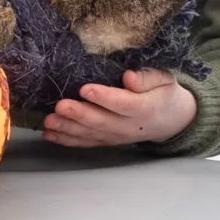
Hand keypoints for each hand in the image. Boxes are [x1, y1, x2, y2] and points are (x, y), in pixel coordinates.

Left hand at [42, 68, 197, 147]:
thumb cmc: (164, 93)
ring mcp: (116, 136)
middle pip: (102, 121)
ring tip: (49, 121)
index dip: (104, 97)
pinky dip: (67, 140)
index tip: (85, 89)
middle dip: (79, 115)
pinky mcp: (107, 141)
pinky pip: (86, 142)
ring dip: (68, 129)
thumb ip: (149, 78)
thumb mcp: (165, 80)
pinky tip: (50, 134)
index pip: (123, 103)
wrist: (170, 120)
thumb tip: (129, 77)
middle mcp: (129, 126)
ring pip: (90, 134)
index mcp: (145, 108)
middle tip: (60, 107)